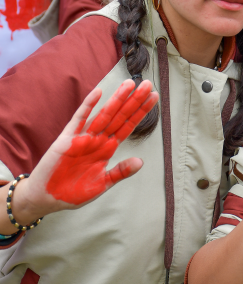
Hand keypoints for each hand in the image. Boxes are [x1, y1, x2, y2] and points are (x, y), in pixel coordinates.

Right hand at [14, 80, 158, 221]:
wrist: (47, 199)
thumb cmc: (74, 192)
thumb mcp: (102, 184)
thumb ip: (120, 172)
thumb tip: (140, 161)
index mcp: (107, 148)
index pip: (128, 126)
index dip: (141, 112)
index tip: (154, 98)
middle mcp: (98, 139)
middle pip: (120, 116)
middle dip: (134, 101)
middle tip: (148, 84)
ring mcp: (83, 137)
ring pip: (104, 114)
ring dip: (117, 99)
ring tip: (130, 84)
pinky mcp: (67, 139)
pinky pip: (79, 119)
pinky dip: (88, 106)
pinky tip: (99, 92)